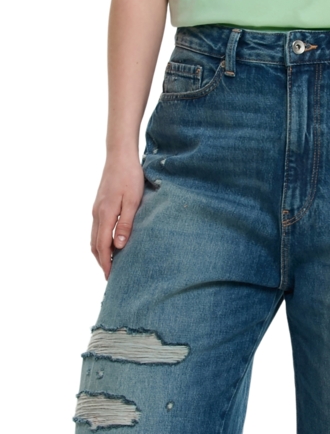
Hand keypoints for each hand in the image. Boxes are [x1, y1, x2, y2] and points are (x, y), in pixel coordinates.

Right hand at [91, 155, 144, 278]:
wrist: (119, 156)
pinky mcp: (99, 205)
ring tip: (109, 264)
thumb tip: (118, 246)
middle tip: (109, 276)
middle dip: (101, 261)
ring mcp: (96, 209)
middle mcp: (97, 214)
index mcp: (105, 214)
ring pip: (94, 237)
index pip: (102, 246)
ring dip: (100, 252)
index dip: (105, 263)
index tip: (110, 277)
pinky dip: (100, 241)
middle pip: (95, 244)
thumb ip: (125, 224)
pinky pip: (97, 228)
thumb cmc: (130, 177)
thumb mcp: (132, 201)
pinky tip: (109, 243)